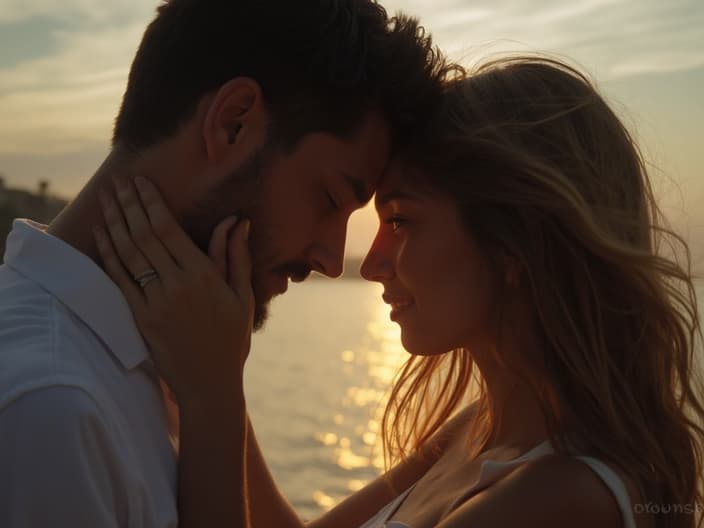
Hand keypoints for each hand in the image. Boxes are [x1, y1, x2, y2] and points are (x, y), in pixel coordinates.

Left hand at [93, 175, 253, 406]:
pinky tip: (102, 234)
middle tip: (118, 182)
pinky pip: (120, 280)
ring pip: (129, 254)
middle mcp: (176, 285)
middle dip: (130, 205)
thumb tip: (239, 222)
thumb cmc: (231, 339)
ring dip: (115, 223)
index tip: (141, 182)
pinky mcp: (140, 318)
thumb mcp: (242, 296)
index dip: (152, 203)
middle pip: (145, 236)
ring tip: (106, 199)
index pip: (169, 230)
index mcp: (203, 276)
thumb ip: (236, 257)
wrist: (210, 384)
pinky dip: (109, 254)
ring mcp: (155, 302)